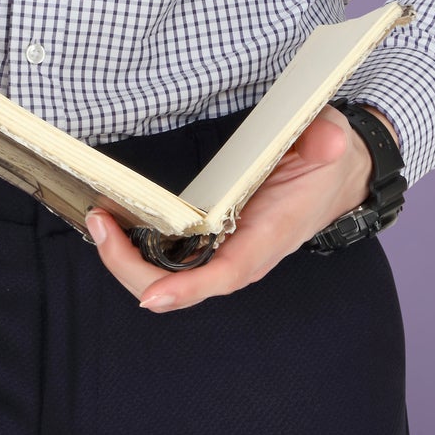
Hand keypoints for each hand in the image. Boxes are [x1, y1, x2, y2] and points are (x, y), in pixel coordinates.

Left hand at [85, 103, 391, 311]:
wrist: (334, 177)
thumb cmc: (326, 164)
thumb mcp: (332, 140)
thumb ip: (326, 138)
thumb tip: (330, 140)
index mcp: (269, 236)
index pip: (226, 274)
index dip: (187, 289)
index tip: (150, 296)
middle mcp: (242, 255)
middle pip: (181, 286)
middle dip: (133, 268)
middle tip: (101, 225)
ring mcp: (224, 251)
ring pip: (169, 277)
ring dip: (129, 260)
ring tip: (99, 222)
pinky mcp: (213, 241)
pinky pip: (170, 259)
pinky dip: (138, 249)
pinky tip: (114, 225)